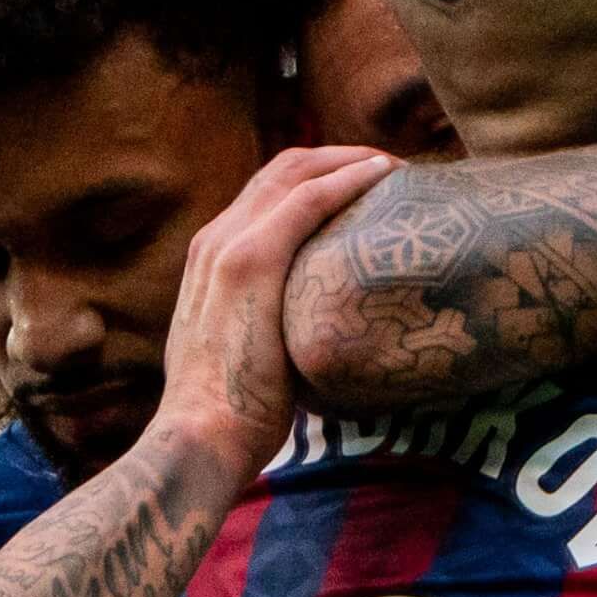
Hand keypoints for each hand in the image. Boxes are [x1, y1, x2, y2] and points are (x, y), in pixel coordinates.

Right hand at [159, 145, 394, 476]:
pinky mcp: (253, 260)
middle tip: (390, 168)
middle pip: (282, 170)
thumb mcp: (243, 358)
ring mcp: (230, 246)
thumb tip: (310, 345)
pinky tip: (385, 175)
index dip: (316, 179)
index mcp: (209, 261)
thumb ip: (267, 333)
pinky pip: (309, 199)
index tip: (361, 186)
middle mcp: (215, 240)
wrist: (200, 438)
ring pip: (296, 172)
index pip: (265, 195)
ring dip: (350, 159)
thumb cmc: (228, 417)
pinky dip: (349, 178)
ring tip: (396, 166)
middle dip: (338, 158)